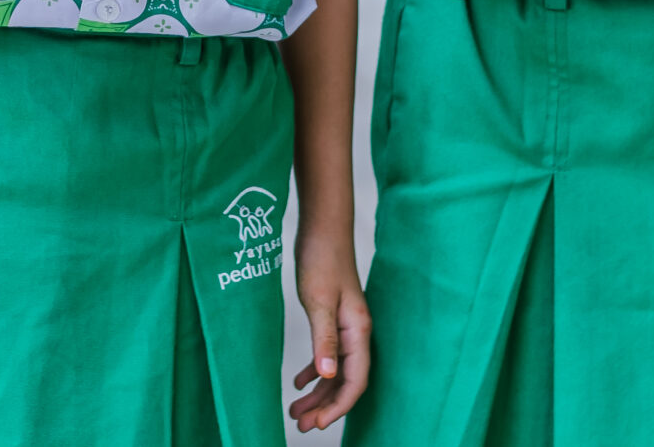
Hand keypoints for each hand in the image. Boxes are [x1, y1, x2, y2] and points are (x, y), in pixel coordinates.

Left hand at [288, 229, 370, 431]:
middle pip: (345, 381)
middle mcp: (356, 333)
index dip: (338, 407)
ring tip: (295, 412)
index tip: (318, 424)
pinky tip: (298, 383)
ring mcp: (345, 327)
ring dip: (317, 394)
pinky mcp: (333, 319)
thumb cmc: (322, 259)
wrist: (322, 228)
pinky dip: (313, 372)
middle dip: (325, 406)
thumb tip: (326, 377)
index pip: (354, 381)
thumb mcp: (319, 301)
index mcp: (358, 331)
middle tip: (301, 425)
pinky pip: (327, 355)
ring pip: (334, 371)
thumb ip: (325, 339)